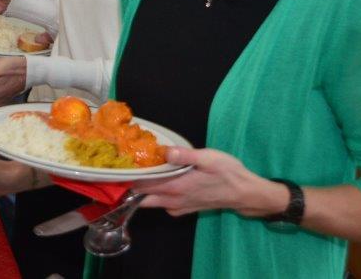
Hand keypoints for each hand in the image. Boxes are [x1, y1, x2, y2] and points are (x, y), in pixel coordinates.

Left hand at [134, 147, 287, 217]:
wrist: (246, 193)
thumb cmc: (228, 173)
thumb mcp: (209, 158)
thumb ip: (185, 156)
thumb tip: (164, 151)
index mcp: (175, 186)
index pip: (142, 185)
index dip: (126, 178)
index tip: (114, 167)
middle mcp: (173, 200)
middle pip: (141, 197)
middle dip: (128, 187)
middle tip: (119, 170)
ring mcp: (179, 206)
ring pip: (151, 202)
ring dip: (140, 191)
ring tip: (133, 174)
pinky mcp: (185, 208)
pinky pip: (163, 204)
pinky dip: (155, 195)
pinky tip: (156, 182)